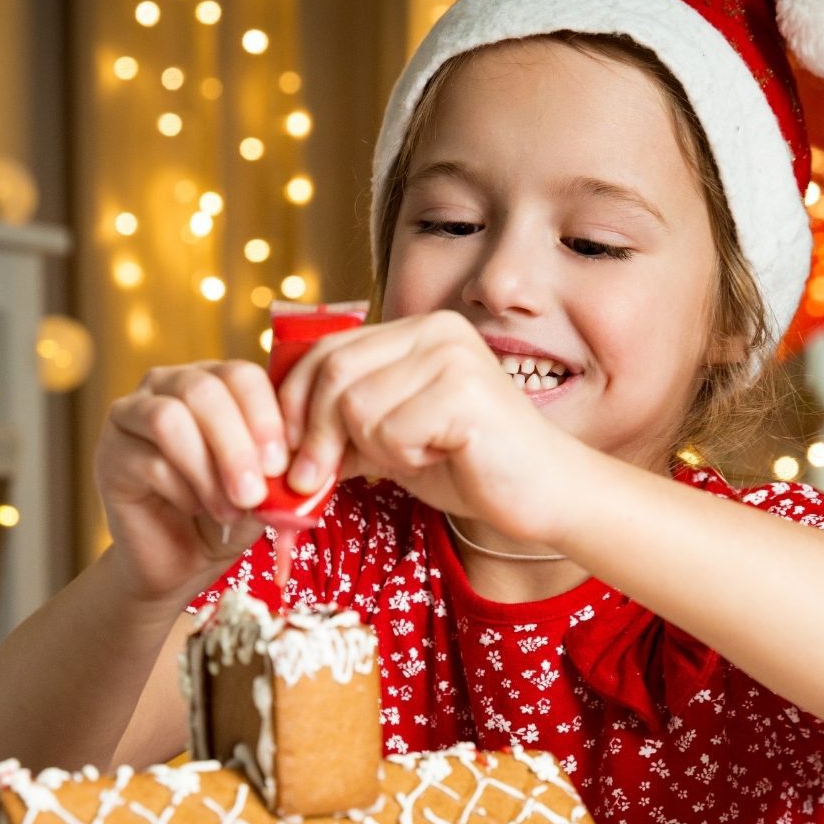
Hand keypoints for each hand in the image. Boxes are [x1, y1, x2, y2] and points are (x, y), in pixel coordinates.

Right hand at [95, 360, 298, 604]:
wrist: (182, 560)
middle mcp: (168, 385)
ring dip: (208, 468)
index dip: (265, 416)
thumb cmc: (229, 515)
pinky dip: (183, 491)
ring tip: (232, 509)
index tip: (283, 465)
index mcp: (214, 382)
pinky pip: (148, 460)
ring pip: (169, 418)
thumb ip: (279, 470)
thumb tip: (295, 461)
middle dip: (236, 445)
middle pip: (202, 390)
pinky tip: (199, 510)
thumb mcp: (267, 490)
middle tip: (256, 493)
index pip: (240, 374)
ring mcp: (132, 415)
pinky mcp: (110, 453)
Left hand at [276, 311, 577, 542]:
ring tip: (414, 458)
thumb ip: (346, 427)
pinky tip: (440, 458)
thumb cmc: (470, 467)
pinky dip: (401, 458)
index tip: (285, 451)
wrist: (543, 494)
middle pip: (333, 372)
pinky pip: (390, 430)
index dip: (296, 402)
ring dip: (372, 449)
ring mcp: (451, 356)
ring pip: (356, 405)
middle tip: (310, 480)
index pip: (326, 350)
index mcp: (417, 330)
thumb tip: (281, 440)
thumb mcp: (392, 441)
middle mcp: (435, 330)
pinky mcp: (463, 391)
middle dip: (315, 434)